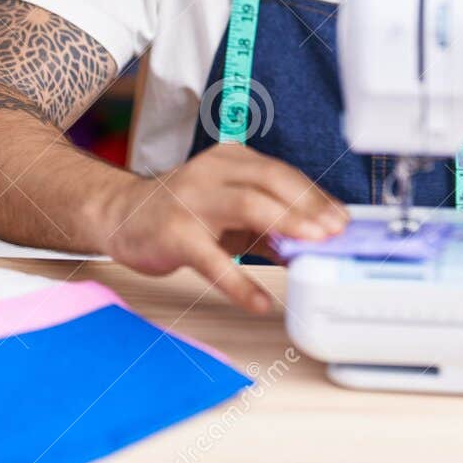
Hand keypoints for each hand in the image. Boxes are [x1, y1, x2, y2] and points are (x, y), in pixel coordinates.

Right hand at [98, 143, 348, 312]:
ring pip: (248, 205)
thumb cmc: (182, 212)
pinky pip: (213, 260)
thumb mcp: (230, 210)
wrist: (121, 215)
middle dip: (308, 206)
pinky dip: (240, 283)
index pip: (282, 174)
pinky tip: (261, 302)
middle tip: (334, 231)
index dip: (316, 197)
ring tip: (311, 248)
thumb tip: (313, 246)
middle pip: (270, 181)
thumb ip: (270, 226)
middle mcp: (212, 172)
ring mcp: (192, 201)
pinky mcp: (174, 233)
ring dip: (286, 226)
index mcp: (231, 160)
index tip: (342, 220)